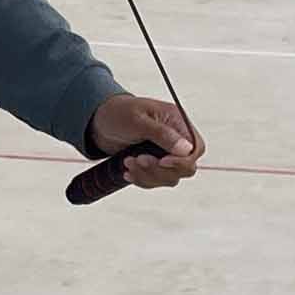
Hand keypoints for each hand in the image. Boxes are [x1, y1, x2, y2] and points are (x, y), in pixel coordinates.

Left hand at [86, 94, 201, 188]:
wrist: (98, 121)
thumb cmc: (118, 113)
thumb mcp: (138, 120)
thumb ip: (162, 134)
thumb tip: (186, 149)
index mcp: (177, 122)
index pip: (196, 148)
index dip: (183, 160)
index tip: (162, 161)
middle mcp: (176, 139)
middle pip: (186, 168)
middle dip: (160, 169)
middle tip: (138, 160)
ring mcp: (165, 153)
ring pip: (170, 178)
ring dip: (148, 175)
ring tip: (128, 162)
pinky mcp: (153, 164)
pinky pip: (156, 181)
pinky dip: (142, 179)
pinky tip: (127, 171)